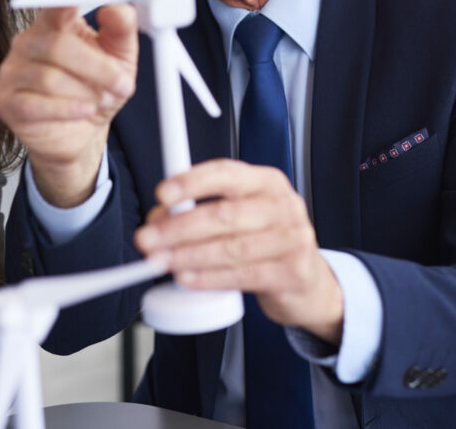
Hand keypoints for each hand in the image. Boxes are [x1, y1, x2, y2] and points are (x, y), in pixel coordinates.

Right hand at [0, 0, 138, 206]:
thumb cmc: (94, 92)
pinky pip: (35, 104)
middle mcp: (28, 42)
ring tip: (100, 101)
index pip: (55, 0)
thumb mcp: (120, 59)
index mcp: (54, 24)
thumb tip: (118, 9)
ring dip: (84, 92)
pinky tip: (83, 110)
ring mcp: (12, 71)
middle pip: (57, 45)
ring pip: (49, 77)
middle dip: (96, 67)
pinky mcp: (5, 100)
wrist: (79, 134)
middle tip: (121, 82)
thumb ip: (121, 30)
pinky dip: (67, 108)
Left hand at [134, 159, 344, 343]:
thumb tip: (160, 218)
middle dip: (179, 228)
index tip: (163, 194)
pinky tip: (187, 278)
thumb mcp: (240, 217)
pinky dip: (210, 278)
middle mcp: (283, 205)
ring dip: (188, 255)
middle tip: (147, 238)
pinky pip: (244, 275)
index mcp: (266, 182)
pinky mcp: (294, 272)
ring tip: (160, 261)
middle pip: (224, 214)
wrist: (308, 281)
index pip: (226, 173)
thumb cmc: (265, 242)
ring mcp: (293, 239)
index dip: (192, 182)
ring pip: (232, 248)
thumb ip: (202, 212)